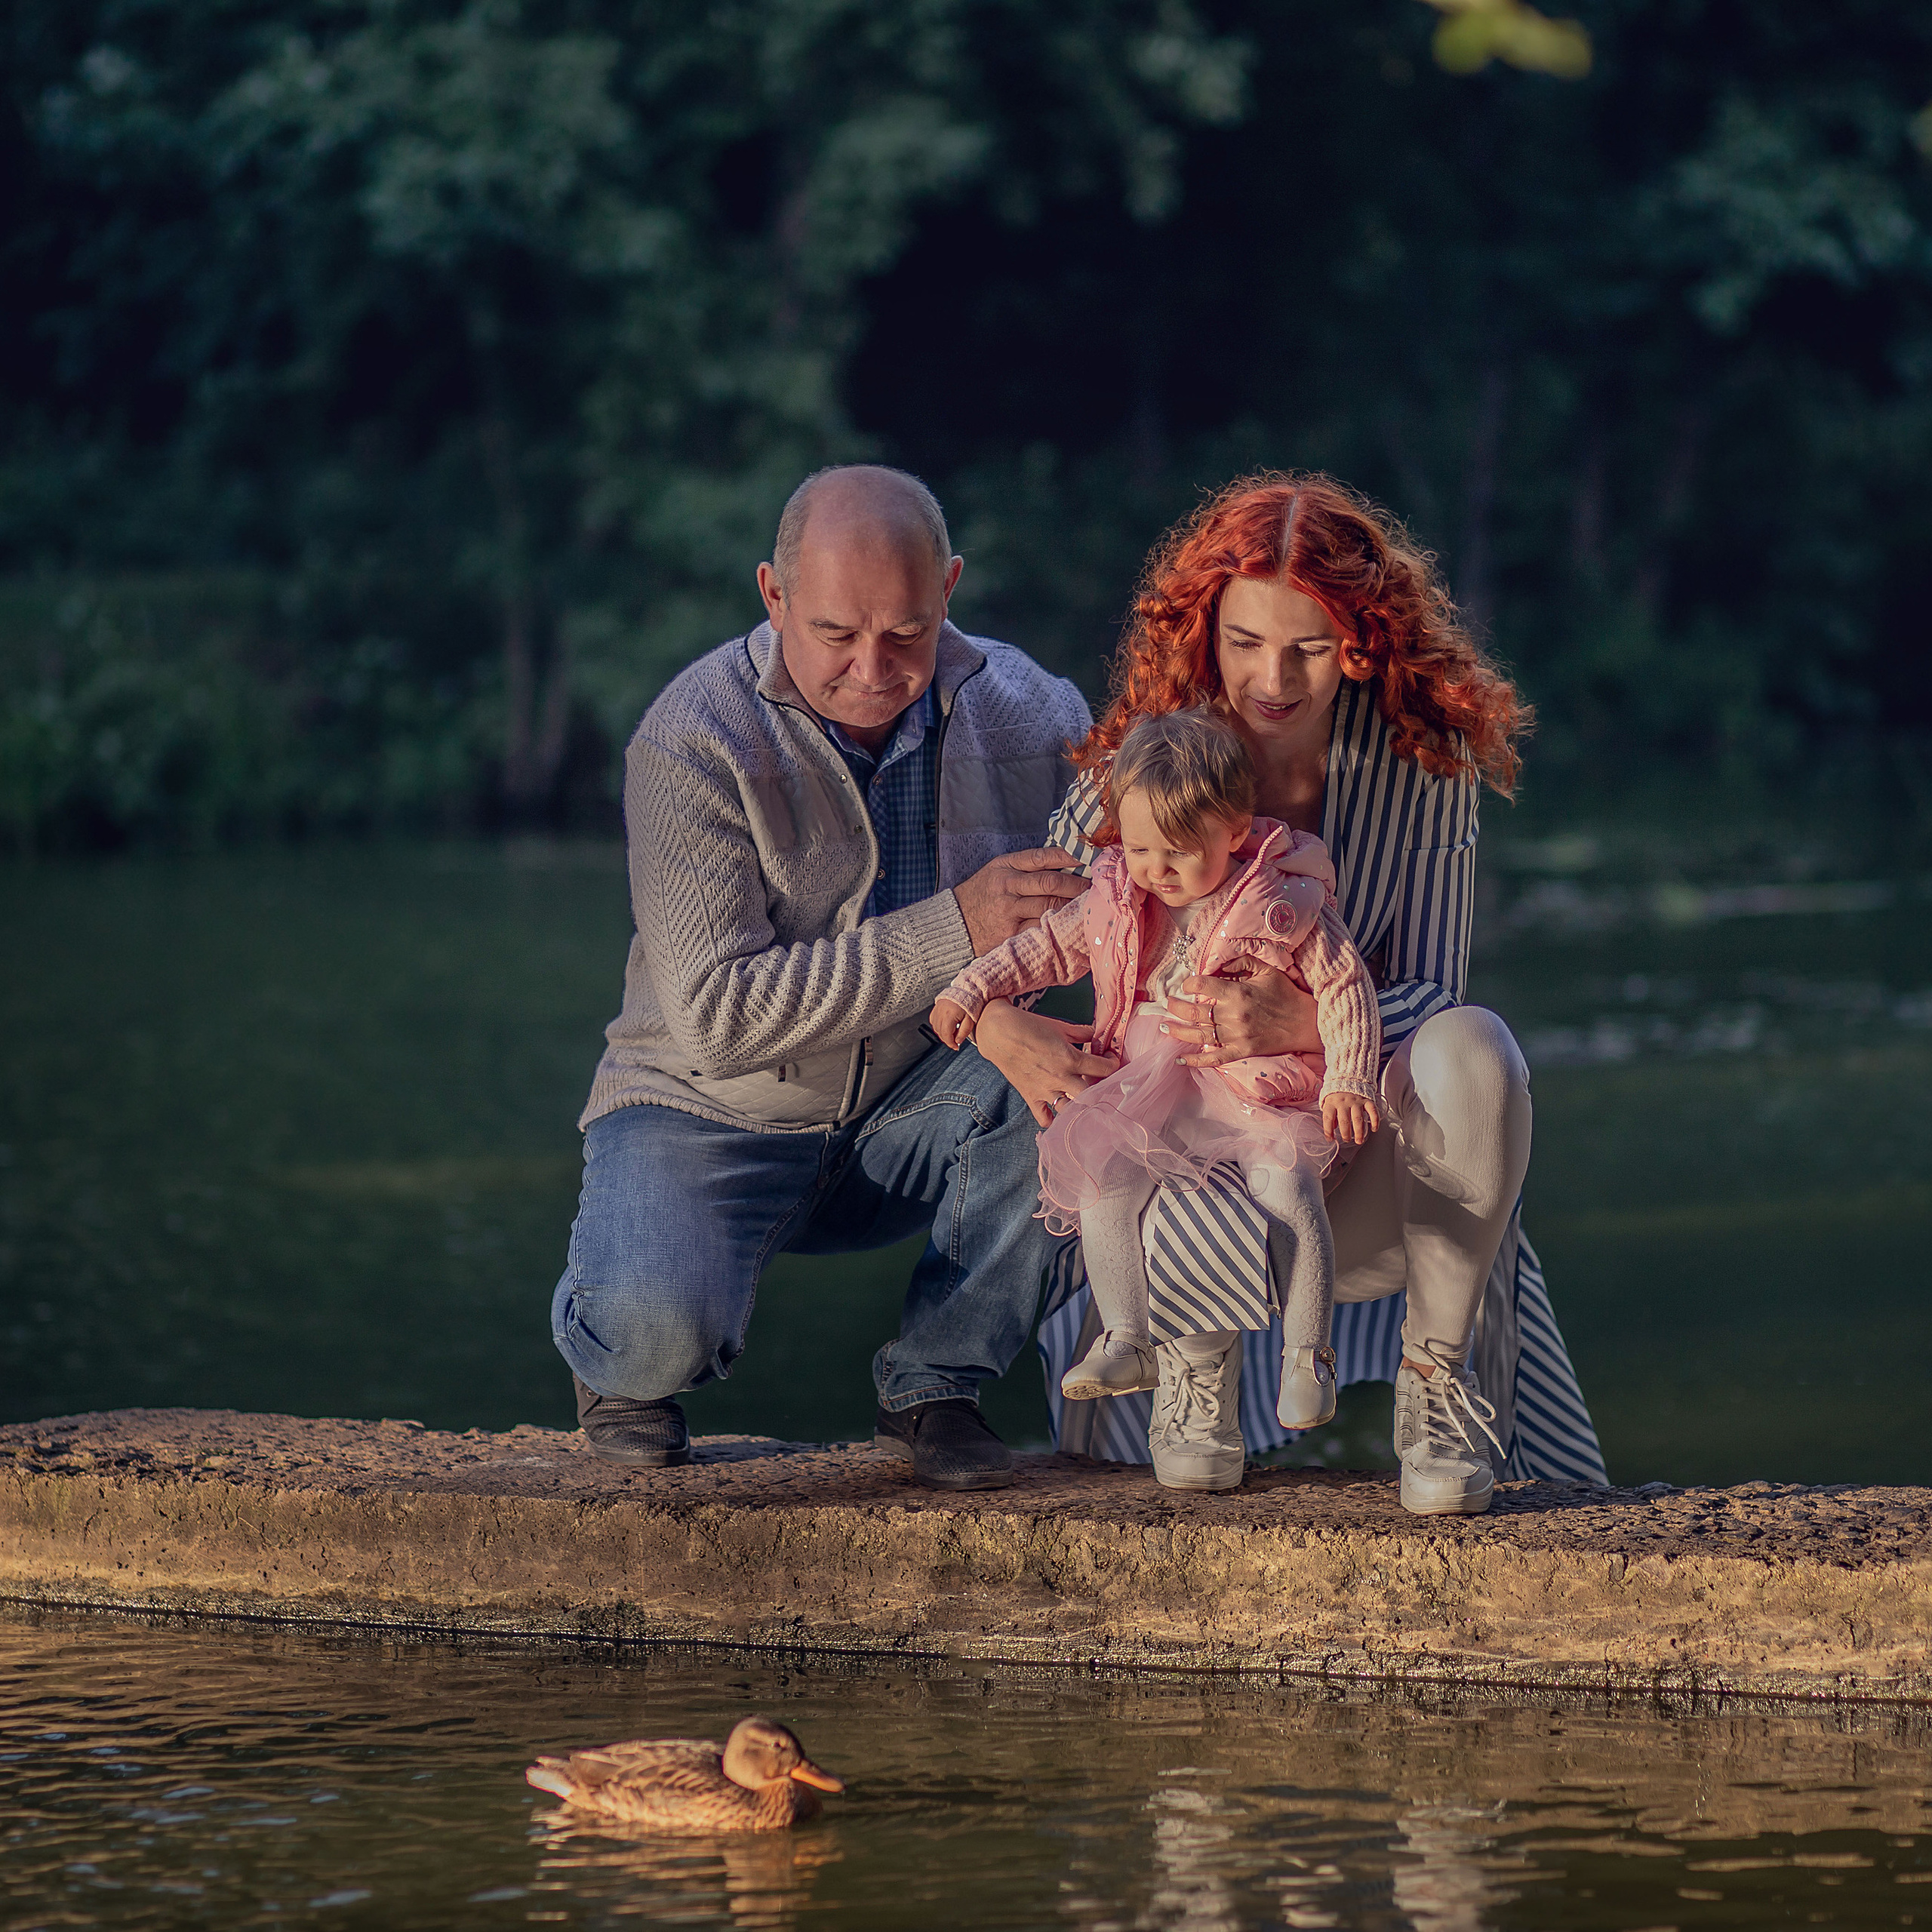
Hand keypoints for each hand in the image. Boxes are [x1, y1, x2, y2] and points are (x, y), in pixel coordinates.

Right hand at [929, 997, 974, 1048]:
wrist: (966, 990)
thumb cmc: (970, 1003)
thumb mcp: (970, 1020)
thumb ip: (963, 1032)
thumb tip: (958, 1041)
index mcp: (949, 1015)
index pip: (946, 1034)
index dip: (950, 1043)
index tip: (956, 1047)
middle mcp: (940, 1012)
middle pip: (940, 1032)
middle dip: (948, 1039)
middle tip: (956, 1039)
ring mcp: (936, 1009)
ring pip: (935, 1028)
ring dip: (943, 1033)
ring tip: (953, 1031)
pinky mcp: (935, 1008)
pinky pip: (933, 1022)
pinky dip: (939, 1027)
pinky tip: (947, 1026)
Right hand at [952, 847, 1087, 953]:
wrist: (954, 923)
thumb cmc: (981, 895)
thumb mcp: (997, 871)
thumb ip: (1025, 866)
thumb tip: (1065, 861)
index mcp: (1005, 866)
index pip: (1042, 857)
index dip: (1068, 856)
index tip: (1089, 857)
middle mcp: (1007, 886)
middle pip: (1050, 883)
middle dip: (1077, 885)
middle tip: (1096, 887)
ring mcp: (1009, 911)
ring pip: (1049, 906)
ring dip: (1073, 906)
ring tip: (1090, 905)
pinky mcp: (1011, 933)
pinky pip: (1041, 927)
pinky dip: (1059, 925)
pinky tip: (1072, 924)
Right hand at [973, 997, 1120, 1128]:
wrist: (999, 1034)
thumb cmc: (1029, 1026)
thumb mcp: (1060, 1026)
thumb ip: (1082, 1032)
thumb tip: (1095, 1034)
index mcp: (1071, 1058)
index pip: (1103, 1069)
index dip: (1113, 1064)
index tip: (1111, 1060)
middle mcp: (1061, 1078)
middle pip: (1092, 1095)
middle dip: (1100, 1089)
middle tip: (1100, 1082)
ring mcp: (1045, 1091)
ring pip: (1071, 1110)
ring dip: (1079, 1105)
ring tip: (1082, 1098)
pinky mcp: (1031, 1097)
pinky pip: (1045, 1118)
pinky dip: (1053, 1119)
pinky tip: (1059, 1111)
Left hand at [1163, 959, 1320, 1066]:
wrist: (1305, 1023)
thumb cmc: (1285, 994)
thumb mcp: (1266, 970)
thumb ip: (1241, 962)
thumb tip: (1217, 962)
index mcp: (1237, 993)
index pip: (1202, 986)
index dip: (1189, 984)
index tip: (1187, 985)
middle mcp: (1233, 1015)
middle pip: (1194, 1011)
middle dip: (1175, 1007)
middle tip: (1166, 1004)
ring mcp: (1235, 1036)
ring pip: (1198, 1034)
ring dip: (1177, 1031)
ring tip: (1163, 1026)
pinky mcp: (1241, 1051)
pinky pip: (1213, 1058)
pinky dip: (1195, 1060)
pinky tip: (1180, 1059)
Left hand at [1322, 1090, 1381, 1145]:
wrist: (1348, 1077)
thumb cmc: (1337, 1093)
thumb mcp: (1328, 1102)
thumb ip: (1330, 1115)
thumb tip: (1333, 1129)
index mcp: (1332, 1102)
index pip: (1328, 1118)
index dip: (1328, 1131)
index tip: (1330, 1139)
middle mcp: (1343, 1102)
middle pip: (1344, 1121)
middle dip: (1345, 1134)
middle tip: (1347, 1140)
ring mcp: (1356, 1101)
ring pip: (1358, 1119)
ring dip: (1359, 1132)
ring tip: (1359, 1140)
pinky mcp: (1366, 1100)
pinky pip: (1372, 1111)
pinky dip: (1375, 1121)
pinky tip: (1374, 1129)